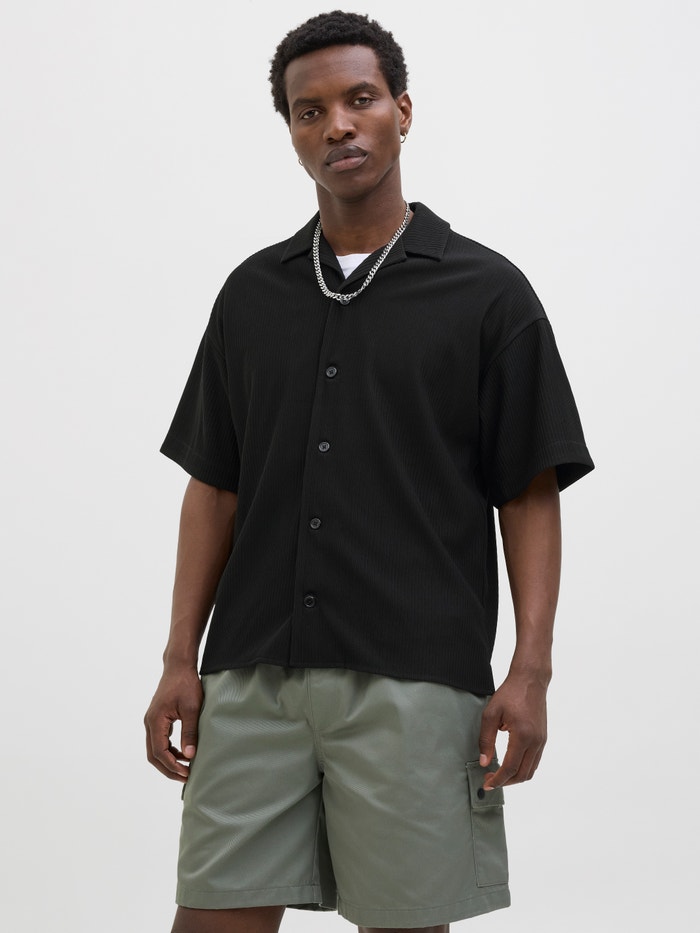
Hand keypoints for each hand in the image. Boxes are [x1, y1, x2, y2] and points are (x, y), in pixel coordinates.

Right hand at [144, 666, 202, 781]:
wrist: (179, 666)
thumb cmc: (186, 684)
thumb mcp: (191, 708)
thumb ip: (190, 732)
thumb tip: (189, 756)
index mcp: (155, 721)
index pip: (159, 752)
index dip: (172, 766)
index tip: (187, 773)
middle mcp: (149, 723)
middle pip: (153, 755)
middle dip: (168, 768)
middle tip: (186, 777)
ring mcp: (152, 721)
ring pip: (155, 749)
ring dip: (168, 760)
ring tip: (186, 768)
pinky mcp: (158, 719)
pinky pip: (159, 741)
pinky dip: (169, 750)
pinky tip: (183, 753)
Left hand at [478, 671, 547, 790]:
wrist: (530, 680)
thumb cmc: (509, 694)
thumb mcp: (491, 714)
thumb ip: (486, 740)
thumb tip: (485, 762)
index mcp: (523, 736)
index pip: (510, 768)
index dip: (497, 780)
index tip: (486, 784)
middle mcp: (536, 742)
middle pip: (522, 775)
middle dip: (505, 782)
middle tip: (490, 780)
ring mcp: (542, 741)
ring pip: (531, 771)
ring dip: (515, 777)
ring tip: (499, 774)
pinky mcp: (543, 738)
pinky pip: (534, 761)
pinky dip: (523, 768)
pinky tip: (510, 764)